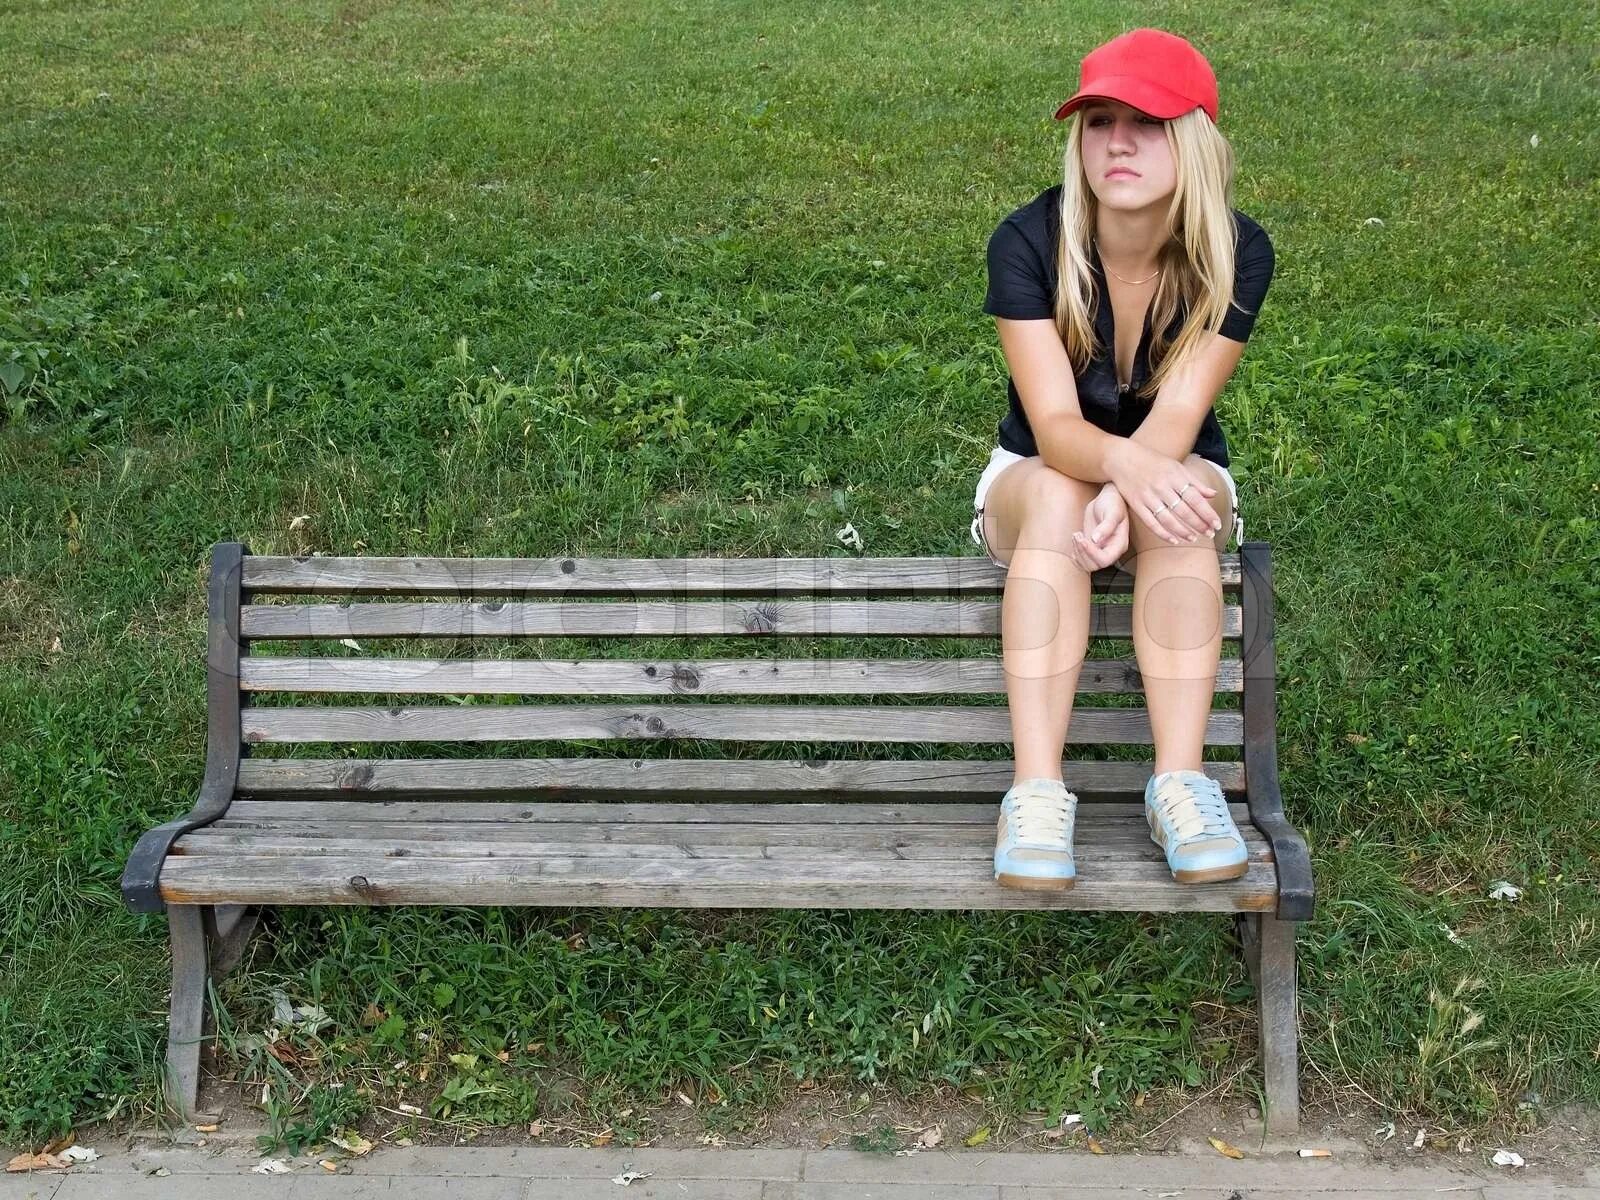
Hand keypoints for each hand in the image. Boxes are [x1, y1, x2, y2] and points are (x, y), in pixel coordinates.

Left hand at [1070, 483, 1128, 572]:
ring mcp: (1101, 550)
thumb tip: (1096, 540)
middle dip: (1082, 552)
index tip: (1082, 538)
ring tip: (1076, 535)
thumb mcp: (1112, 511)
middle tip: (1077, 534)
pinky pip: (1082, 561)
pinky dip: (1075, 555)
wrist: (1108, 498)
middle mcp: (1111, 550)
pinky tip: (1075, 541)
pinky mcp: (1092, 548)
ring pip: (1088, 566)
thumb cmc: (1113, 502)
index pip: (1105, 559)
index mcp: (1120, 544)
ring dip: (1078, 554)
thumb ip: (1106, 526)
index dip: (1092, 553)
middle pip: (1095, 565)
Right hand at [1107, 441, 1221, 543]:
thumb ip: (1194, 482)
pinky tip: (1174, 540)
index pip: (1195, 499)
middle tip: (1210, 534)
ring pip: (1168, 519)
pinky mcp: (1136, 505)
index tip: (1216, 524)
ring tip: (1194, 538)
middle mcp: (1162, 487)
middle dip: (1199, 525)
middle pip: (1184, 511)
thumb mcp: (1175, 467)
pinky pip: (1152, 523)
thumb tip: (1212, 494)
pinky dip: (1163, 533)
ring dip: (1183, 531)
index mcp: (1174, 476)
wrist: (1122, 458)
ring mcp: (1148, 497)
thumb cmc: (1152, 462)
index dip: (1207, 513)